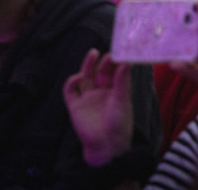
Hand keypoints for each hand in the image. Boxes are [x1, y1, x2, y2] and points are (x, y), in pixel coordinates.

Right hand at [63, 49, 132, 166]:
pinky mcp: (75, 106)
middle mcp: (101, 92)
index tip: (118, 52)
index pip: (113, 71)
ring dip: (87, 65)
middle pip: (99, 72)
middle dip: (102, 62)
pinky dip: (72, 81)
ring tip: (93, 53)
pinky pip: (70, 91)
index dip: (114, 62)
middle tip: (106, 53)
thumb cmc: (119, 124)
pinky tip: (79, 77)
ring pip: (85, 77)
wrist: (106, 146)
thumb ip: (123, 81)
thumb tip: (126, 61)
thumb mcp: (122, 100)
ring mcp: (87, 98)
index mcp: (115, 91)